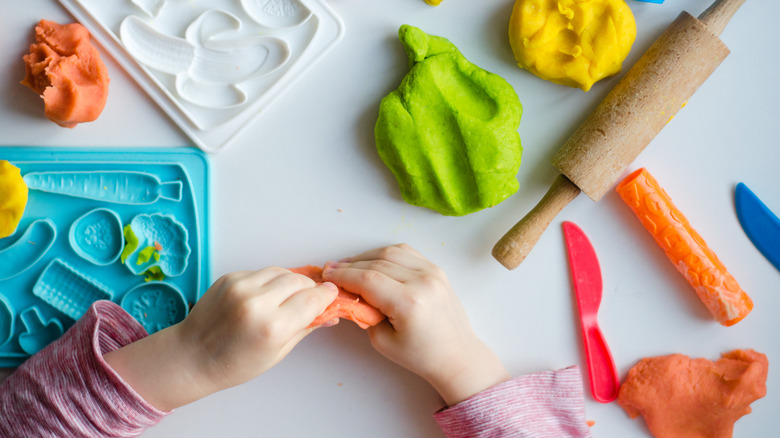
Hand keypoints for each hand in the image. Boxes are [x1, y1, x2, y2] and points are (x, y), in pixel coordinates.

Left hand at [105, 268, 337, 410]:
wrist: (191, 356)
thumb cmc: (234, 364)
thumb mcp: (277, 353)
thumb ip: (305, 328)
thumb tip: (329, 314)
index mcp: (273, 327)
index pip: (313, 299)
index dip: (327, 296)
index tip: (332, 295)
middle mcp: (258, 302)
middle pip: (300, 281)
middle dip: (310, 288)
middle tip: (312, 298)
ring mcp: (242, 287)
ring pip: (282, 272)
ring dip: (291, 282)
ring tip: (288, 297)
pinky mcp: (230, 277)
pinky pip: (261, 272)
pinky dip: (270, 281)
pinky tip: (265, 296)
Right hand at [322, 244, 508, 405]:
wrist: (456, 354)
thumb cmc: (421, 355)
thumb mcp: (382, 341)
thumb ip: (364, 313)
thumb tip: (349, 293)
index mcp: (409, 302)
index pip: (367, 279)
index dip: (343, 275)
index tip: (327, 275)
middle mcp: (423, 281)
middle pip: (377, 262)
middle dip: (350, 265)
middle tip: (332, 269)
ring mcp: (433, 272)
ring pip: (390, 252)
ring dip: (366, 256)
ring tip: (349, 265)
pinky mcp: (436, 269)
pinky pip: (406, 252)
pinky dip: (386, 253)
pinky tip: (372, 261)